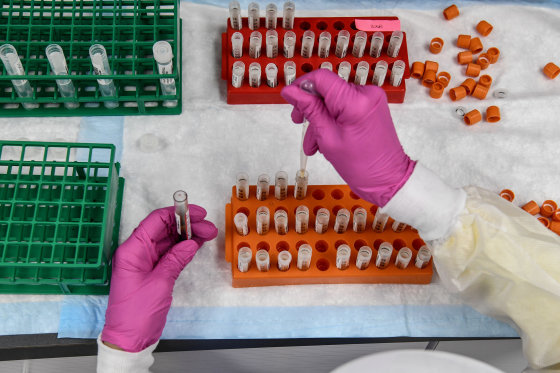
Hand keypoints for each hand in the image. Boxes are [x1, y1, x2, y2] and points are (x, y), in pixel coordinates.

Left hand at [101, 205, 217, 351]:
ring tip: (208, 234)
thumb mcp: (160, 283)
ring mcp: (144, 261)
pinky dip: (182, 248)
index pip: (156, 221)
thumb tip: (191, 242)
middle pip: (163, 229)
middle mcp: (137, 252)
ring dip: (187, 236)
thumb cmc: (137, 313)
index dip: (178, 213)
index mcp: (132, 250)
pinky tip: (197, 244)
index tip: (198, 213)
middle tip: (209, 228)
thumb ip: (175, 259)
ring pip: (167, 240)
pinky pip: (168, 253)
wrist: (129, 340)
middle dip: (187, 225)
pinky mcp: (152, 271)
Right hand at [281, 69, 414, 206]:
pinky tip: (326, 139)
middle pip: (327, 89)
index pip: (321, 78)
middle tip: (299, 122)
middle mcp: (366, 93)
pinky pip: (344, 106)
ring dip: (320, 119)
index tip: (290, 99)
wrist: (388, 179)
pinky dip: (333, 120)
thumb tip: (291, 91)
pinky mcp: (372, 106)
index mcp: (355, 101)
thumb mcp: (327, 137)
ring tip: (313, 143)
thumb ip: (310, 109)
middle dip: (310, 107)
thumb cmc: (361, 165)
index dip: (301, 86)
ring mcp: (371, 99)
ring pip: (334, 100)